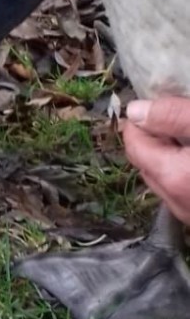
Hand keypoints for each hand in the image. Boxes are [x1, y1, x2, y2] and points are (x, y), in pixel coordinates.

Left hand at [123, 96, 189, 222]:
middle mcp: (174, 200)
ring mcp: (186, 212)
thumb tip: (134, 110)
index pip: (133, 143)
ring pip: (163, 177)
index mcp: (172, 175)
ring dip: (169, 155)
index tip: (161, 106)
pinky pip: (179, 190)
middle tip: (178, 119)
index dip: (142, 121)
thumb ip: (172, 116)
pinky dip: (183, 171)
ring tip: (187, 137)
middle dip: (155, 138)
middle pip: (146, 162)